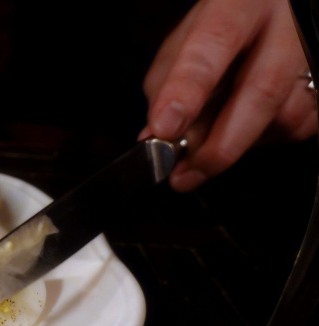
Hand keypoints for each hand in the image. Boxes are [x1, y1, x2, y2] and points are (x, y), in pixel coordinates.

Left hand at [140, 0, 316, 190]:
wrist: (274, 13)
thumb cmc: (225, 27)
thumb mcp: (186, 41)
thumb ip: (167, 85)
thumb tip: (157, 136)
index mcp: (241, 4)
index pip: (213, 45)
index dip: (188, 90)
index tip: (166, 127)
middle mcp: (288, 24)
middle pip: (263, 89)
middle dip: (221, 144)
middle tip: (187, 174)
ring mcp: (314, 53)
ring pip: (286, 115)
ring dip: (242, 143)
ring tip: (215, 142)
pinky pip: (303, 126)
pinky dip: (269, 138)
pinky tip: (251, 127)